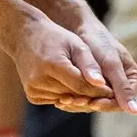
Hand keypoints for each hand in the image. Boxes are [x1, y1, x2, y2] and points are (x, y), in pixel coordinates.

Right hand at [11, 16, 136, 113]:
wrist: (24, 36)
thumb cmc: (55, 37)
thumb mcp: (76, 44)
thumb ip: (90, 64)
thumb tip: (102, 84)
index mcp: (53, 65)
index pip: (83, 86)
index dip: (100, 90)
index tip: (112, 89)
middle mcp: (40, 80)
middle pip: (75, 95)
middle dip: (91, 95)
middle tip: (105, 91)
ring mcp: (33, 89)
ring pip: (67, 100)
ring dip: (79, 96)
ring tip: (87, 86)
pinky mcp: (31, 95)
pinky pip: (56, 101)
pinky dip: (65, 96)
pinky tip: (69, 86)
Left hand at [73, 16, 136, 111]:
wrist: (81, 29)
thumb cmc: (99, 42)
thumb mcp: (110, 64)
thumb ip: (121, 86)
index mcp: (134, 80)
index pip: (123, 102)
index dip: (108, 104)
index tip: (93, 103)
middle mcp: (123, 86)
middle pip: (109, 105)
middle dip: (91, 104)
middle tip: (74, 102)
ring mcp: (109, 87)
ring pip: (96, 103)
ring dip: (80, 103)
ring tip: (65, 100)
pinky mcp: (94, 87)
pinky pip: (86, 99)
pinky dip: (75, 99)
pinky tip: (61, 99)